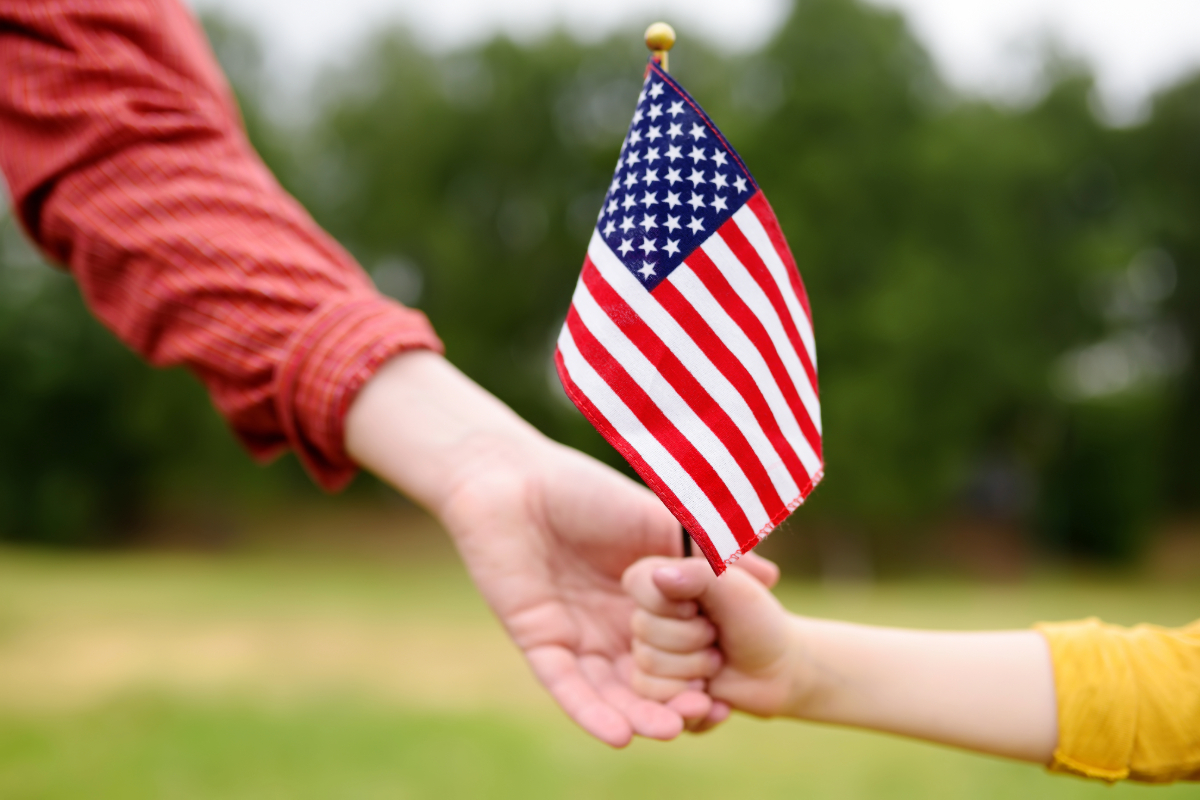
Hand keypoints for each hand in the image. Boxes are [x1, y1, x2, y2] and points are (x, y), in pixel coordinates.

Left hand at [347, 351, 729, 745]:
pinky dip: (590, 712)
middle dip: (674, 703)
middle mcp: (611, 625)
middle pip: (647, 678)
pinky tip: (619, 735)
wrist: (512, 479)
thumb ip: (707, 552)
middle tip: (707, 717)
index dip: (703, 673)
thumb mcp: (658, 521)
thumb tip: (771, 577)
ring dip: (637, 716)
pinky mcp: (538, 640)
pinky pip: (566, 686)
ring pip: (610, 691)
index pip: (677, 650)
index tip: (734, 693)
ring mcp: (574, 636)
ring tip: (669, 732)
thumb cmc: (585, 491)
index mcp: (642, 600)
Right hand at [623, 556, 808, 720]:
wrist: (777, 670)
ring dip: (693, 672)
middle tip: (716, 638)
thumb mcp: (735, 588)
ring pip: (646, 670)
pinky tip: (713, 699)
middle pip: (643, 632)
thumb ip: (699, 573)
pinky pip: (651, 701)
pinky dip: (688, 704)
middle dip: (692, 641)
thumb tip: (659, 576)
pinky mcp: (654, 687)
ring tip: (716, 664)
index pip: (638, 582)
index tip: (700, 607)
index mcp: (661, 579)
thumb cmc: (757, 621)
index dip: (673, 603)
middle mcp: (647, 614)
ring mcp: (648, 652)